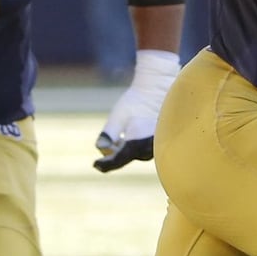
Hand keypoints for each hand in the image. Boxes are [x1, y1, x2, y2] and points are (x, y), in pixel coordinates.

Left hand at [94, 49, 179, 172]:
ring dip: (125, 147)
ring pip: (134, 154)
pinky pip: (142, 149)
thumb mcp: (119, 115)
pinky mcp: (160, 143)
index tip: (96, 164)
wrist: (158, 90)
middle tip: (111, 138)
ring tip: (123, 131)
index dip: (106, 164)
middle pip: (125, 157)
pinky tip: (132, 131)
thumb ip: (109, 133)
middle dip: (115, 151)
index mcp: (137, 142)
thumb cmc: (137, 101)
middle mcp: (149, 148)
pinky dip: (134, 144)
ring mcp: (157, 147)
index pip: (118, 160)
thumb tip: (100, 148)